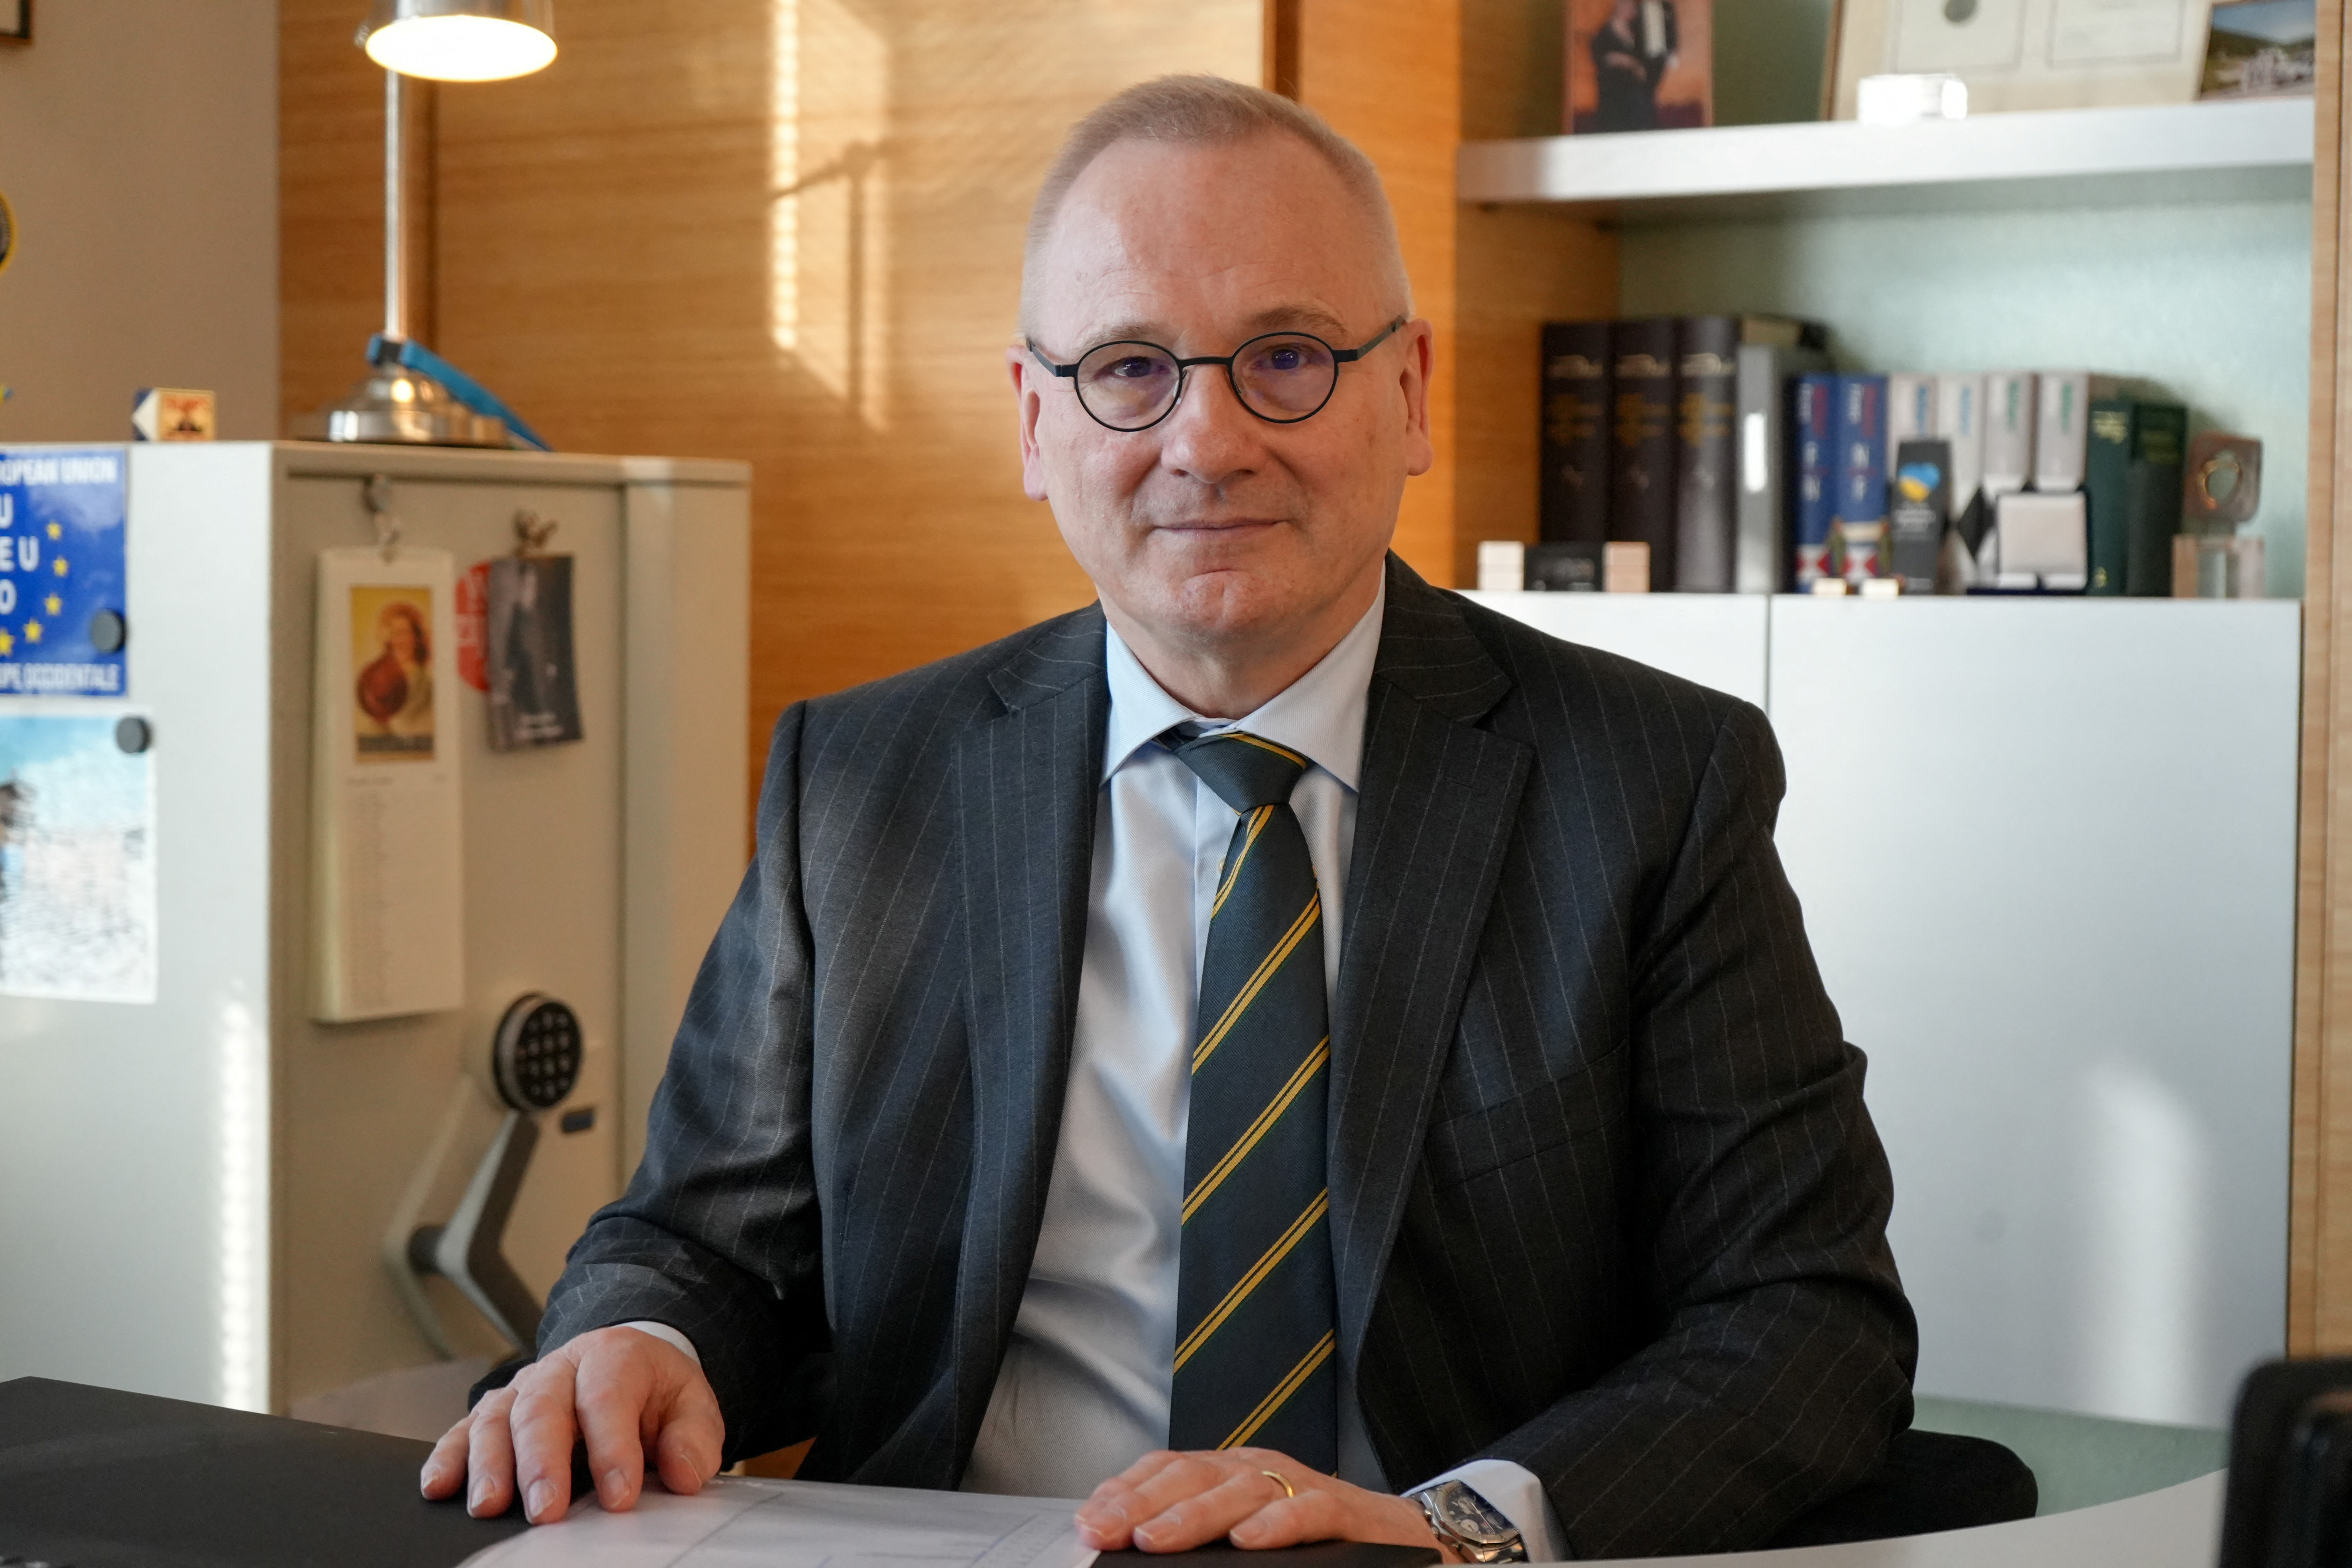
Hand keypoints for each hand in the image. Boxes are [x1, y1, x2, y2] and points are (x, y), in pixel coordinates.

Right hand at [418, 1325, 724, 1524]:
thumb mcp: (691, 1405)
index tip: (619, 1496)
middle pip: (543, 1406)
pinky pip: (465, 1428)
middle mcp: (562, 1367)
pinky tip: (440, 1486)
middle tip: (545, 1509)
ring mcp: (524, 1387)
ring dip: (489, 1463)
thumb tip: (685, 1473)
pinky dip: (449, 1456)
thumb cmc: (656, 1393)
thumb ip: (693, 1438)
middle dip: (541, 1461)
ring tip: (489, 1505)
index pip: (608, 1397)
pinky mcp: (496, 1410)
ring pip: (497, 1417)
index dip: (612, 1447)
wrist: (628, 1364)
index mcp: (615, 1357)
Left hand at [1075, 1449, 1457, 1559]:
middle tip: (1105, 1532)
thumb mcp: (1249, 1538)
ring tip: (1157, 1539)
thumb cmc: (1319, 1543)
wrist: (1407, 1541)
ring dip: (1195, 1514)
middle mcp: (1261, 1474)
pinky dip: (1278, 1524)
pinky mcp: (1349, 1513)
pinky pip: (1311, 1511)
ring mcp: (1304, 1488)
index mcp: (1231, 1477)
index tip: (1088, 1522)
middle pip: (1194, 1475)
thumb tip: (1139, 1554)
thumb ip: (1201, 1543)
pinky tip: (1248, 1542)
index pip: (1168, 1471)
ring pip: (1243, 1489)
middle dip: (1143, 1503)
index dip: (1125, 1492)